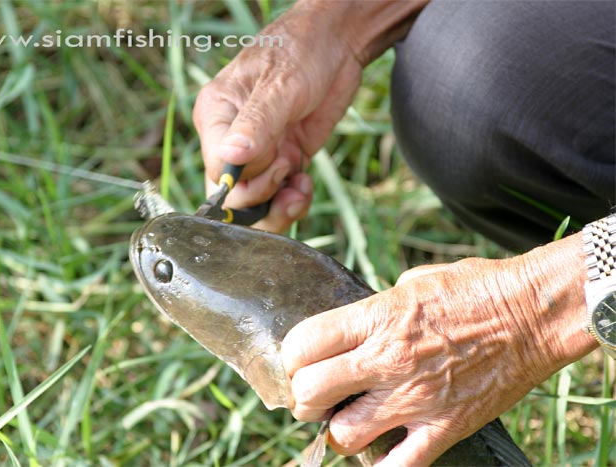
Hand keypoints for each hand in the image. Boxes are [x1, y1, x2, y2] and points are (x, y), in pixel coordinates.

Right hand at [193, 2, 364, 231]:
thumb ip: (256, 124)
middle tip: (289, 168)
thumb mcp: (281, 86)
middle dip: (262, 196)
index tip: (277, 160)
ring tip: (300, 189)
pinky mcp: (283, 162)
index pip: (216, 171)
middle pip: (232, 196)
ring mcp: (259, 155)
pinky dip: (294, 201)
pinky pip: (279, 199)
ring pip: (255, 206)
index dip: (246, 179)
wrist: (338, 44)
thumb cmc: (302, 51)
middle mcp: (231, 140)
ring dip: (278, 208)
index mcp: (216, 116)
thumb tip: (230, 159)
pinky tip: (306, 184)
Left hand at [281, 234, 595, 465]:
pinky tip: (379, 450)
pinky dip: (379, 463)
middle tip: (316, 395)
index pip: (303, 344)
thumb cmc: (474, 288)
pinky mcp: (444, 427)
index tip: (300, 363)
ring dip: (337, 431)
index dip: (291, 357)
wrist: (533, 312)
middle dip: (304, 397)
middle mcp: (387, 360)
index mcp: (376, 318)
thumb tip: (352, 328)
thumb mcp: (411, 283)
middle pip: (310, 391)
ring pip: (343, 436)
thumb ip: (375, 310)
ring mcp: (415, 398)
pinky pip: (397, 466)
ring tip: (348, 421)